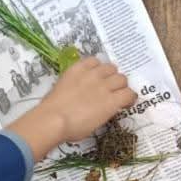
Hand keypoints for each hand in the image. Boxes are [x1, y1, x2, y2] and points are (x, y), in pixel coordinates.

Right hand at [16, 56, 136, 159]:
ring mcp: (103, 86)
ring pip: (122, 79)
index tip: (98, 80)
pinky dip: (130, 98)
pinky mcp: (112, 100)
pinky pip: (129, 94)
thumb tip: (77, 97)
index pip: (94, 61)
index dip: (99, 71)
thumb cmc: (50, 111)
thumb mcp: (61, 91)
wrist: (53, 119)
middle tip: (109, 90)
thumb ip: (72, 88)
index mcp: (76, 70)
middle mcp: (92, 74)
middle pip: (111, 69)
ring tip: (118, 97)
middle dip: (112, 78)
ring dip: (121, 87)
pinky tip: (126, 104)